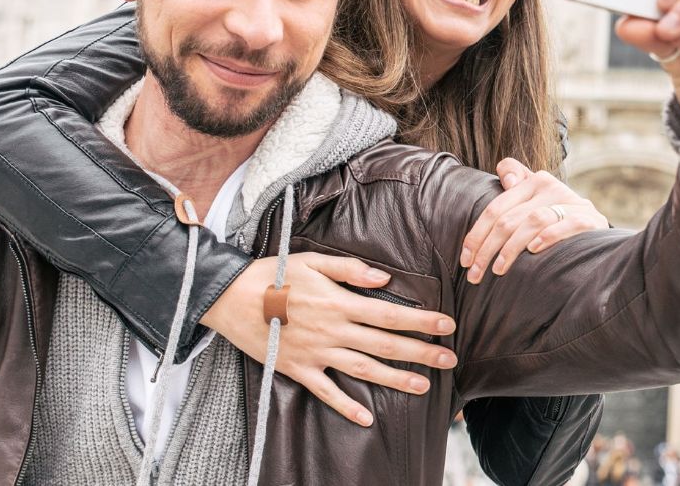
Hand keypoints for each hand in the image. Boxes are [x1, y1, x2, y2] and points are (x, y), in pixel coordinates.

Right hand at [201, 253, 457, 426]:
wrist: (229, 298)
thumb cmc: (273, 274)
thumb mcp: (312, 261)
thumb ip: (350, 270)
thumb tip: (384, 279)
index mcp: (340, 303)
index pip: (391, 314)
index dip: (422, 320)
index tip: (448, 325)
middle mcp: (333, 331)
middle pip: (385, 344)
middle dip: (421, 352)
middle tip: (451, 359)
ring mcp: (316, 353)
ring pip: (364, 369)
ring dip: (395, 379)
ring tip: (423, 387)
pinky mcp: (297, 369)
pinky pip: (326, 392)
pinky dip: (346, 407)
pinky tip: (367, 418)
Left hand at [460, 157, 609, 282]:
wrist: (598, 234)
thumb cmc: (557, 221)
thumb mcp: (535, 202)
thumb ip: (517, 185)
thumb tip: (507, 176)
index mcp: (533, 182)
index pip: (496, 208)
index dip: (476, 234)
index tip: (465, 259)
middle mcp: (551, 187)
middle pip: (509, 218)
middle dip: (487, 249)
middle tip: (475, 275)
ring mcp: (572, 202)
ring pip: (532, 222)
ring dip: (511, 249)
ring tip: (498, 270)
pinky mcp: (589, 219)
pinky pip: (565, 225)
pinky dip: (548, 237)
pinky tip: (533, 252)